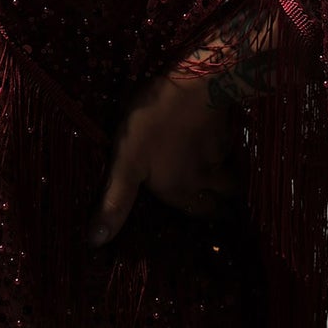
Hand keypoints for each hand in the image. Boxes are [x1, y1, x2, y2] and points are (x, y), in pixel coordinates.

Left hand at [88, 70, 246, 247]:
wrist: (194, 85)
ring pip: (230, 179)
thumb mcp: (126, 163)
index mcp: (179, 191)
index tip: (208, 224)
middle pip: (220, 203)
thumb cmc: (153, 124)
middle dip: (220, 208)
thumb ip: (115, 201)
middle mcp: (203, 180)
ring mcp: (219, 156)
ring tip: (225, 185)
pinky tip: (220, 149)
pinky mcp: (227, 133)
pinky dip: (228, 156)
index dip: (202, 220)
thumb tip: (96, 242)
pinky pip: (231, 153)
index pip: (198, 216)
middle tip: (221, 210)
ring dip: (229, 185)